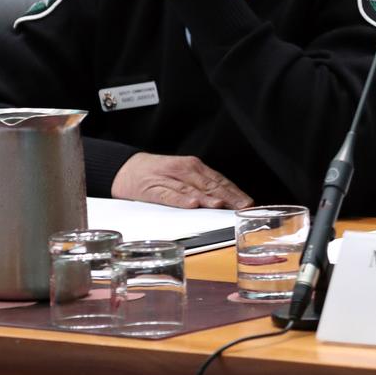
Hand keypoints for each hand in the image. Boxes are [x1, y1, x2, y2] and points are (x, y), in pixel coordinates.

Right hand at [111, 152, 253, 209]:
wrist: (126, 168)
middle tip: (242, 207)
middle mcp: (184, 170)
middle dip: (227, 196)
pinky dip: (181, 199)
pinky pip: (169, 194)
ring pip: (192, 188)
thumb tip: (227, 201)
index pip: (219, 180)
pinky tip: (191, 204)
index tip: (248, 204)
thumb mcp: (183, 176)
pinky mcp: (153, 188)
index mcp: (193, 167)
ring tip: (220, 205)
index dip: (235, 192)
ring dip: (207, 197)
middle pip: (209, 184)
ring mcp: (169, 178)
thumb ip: (202, 186)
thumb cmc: (158, 174)